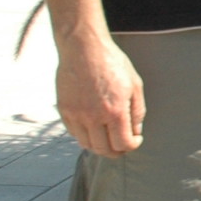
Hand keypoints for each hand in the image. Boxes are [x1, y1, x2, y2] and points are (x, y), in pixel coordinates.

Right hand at [58, 29, 144, 155]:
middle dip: (116, 151)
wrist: (83, 49)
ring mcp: (76, 115)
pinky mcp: (64, 110)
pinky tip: (94, 129)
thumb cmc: (112, 63)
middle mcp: (93, 117)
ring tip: (109, 139)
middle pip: (104, 149)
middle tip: (123, 146)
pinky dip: (85, 136)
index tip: (136, 139)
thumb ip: (137, 111)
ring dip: (100, 146)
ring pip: (87, 144)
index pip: (123, 144)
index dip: (132, 146)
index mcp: (115, 111)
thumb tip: (135, 131)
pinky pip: (74, 133)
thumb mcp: (134, 85)